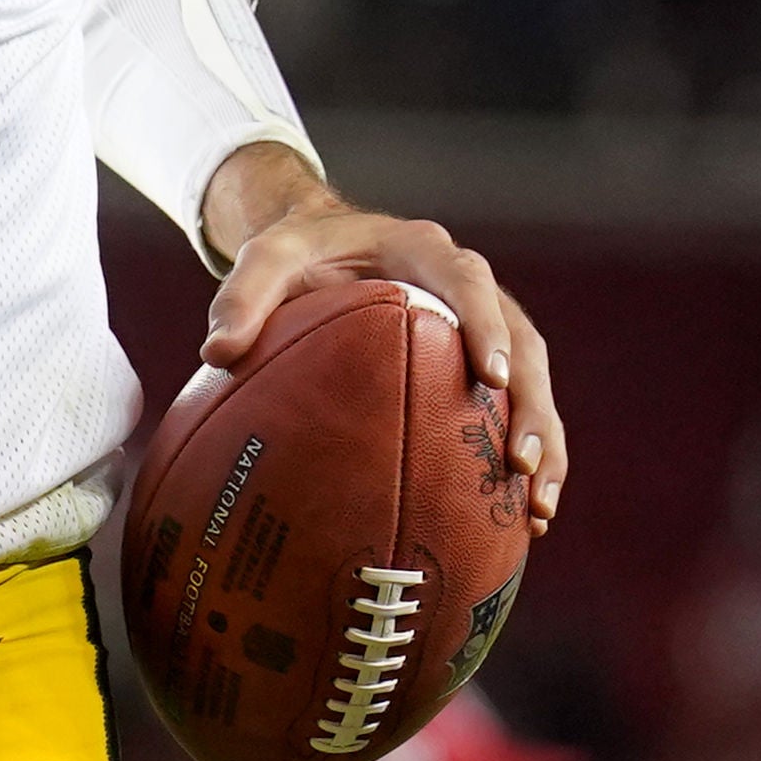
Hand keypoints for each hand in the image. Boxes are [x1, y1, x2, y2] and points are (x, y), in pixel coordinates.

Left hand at [201, 173, 564, 532]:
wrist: (323, 241)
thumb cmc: (297, 252)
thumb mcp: (265, 259)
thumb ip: (242, 297)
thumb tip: (217, 351)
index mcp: (426, 252)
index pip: (469, 282)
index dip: (487, 327)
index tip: (488, 376)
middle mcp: (470, 287)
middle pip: (524, 344)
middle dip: (529, 405)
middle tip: (517, 461)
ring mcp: (486, 326)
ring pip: (534, 385)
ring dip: (542, 445)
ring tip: (536, 510)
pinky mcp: (482, 363)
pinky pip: (517, 410)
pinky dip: (527, 460)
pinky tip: (525, 518)